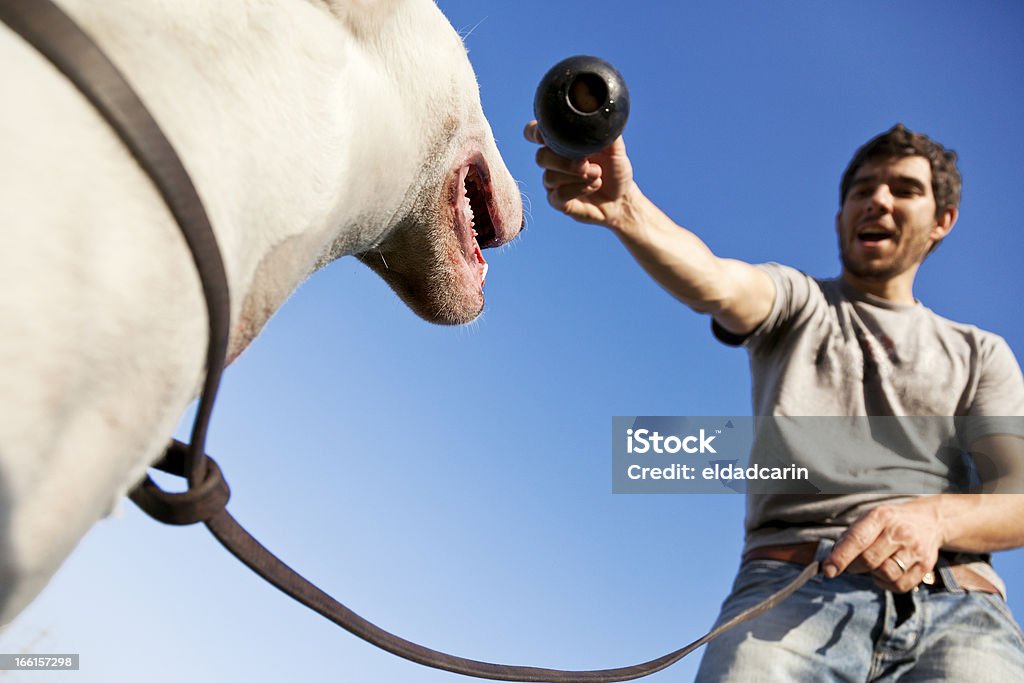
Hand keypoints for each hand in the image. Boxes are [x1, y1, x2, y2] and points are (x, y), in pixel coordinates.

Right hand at [523, 120, 635, 227]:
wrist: (622, 198)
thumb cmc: (615, 169)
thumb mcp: (615, 148)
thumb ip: (606, 132)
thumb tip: (604, 114)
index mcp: (561, 144)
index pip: (534, 133)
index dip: (535, 132)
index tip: (548, 136)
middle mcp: (553, 162)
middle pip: (541, 157)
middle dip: (563, 160)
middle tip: (586, 163)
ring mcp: (554, 183)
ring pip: (550, 177)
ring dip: (577, 176)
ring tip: (598, 174)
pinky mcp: (558, 201)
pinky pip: (558, 195)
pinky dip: (577, 189)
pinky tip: (594, 186)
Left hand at [822, 499, 942, 592]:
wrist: (928, 521)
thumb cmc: (890, 523)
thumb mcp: (870, 519)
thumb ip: (850, 538)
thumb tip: (830, 562)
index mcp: (881, 517)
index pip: (857, 539)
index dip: (840, 557)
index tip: (828, 570)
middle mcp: (900, 532)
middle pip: (869, 560)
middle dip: (854, 566)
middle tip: (853, 564)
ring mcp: (915, 550)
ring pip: (886, 575)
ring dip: (873, 575)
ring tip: (876, 565)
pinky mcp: (925, 566)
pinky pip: (899, 586)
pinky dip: (887, 584)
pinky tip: (887, 572)